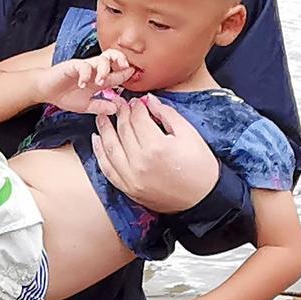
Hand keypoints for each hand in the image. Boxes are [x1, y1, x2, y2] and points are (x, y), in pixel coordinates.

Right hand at [42, 51, 133, 115]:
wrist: (45, 91)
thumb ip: (100, 106)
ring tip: (101, 82)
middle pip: (112, 56)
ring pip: (101, 59)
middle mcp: (94, 70)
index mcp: (99, 78)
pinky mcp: (72, 66)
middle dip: (121, 59)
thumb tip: (116, 109)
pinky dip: (85, 74)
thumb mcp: (86, 105)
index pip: (117, 72)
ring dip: (104, 69)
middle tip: (126, 68)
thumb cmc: (64, 95)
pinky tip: (83, 84)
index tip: (134, 77)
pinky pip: (83, 66)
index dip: (127, 73)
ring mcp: (84, 66)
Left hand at [91, 94, 219, 215]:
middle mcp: (139, 163)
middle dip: (121, 114)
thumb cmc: (200, 167)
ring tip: (102, 117)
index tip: (136, 102)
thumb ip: (167, 114)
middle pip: (123, 130)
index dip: (136, 106)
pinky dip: (100, 153)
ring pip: (110, 148)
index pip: (138, 119)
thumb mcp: (189, 134)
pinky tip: (97, 140)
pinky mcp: (128, 189)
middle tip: (119, 104)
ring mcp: (131, 178)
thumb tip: (149, 100)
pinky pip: (108, 169)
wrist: (203, 198)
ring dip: (104, 129)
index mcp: (156, 147)